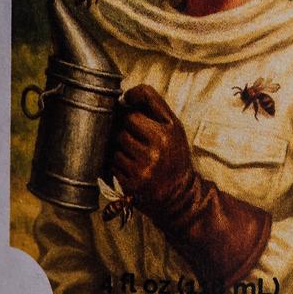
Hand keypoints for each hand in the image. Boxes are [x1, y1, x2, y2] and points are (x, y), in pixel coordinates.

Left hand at [108, 84, 272, 284]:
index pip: (142, 102)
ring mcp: (144, 165)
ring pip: (116, 143)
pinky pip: (112, 163)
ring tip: (135, 156)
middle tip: (134, 137)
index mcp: (170, 130)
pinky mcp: (132, 182)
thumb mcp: (174, 130)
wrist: (180, 196)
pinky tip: (131, 169)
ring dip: (120, 148)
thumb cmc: (174, 157)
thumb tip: (124, 96)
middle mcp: (159, 146)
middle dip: (126, 128)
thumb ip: (155, 110)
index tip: (126, 101)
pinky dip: (117, 164)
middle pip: (125, 123)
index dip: (131, 98)